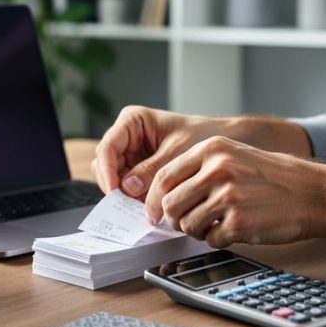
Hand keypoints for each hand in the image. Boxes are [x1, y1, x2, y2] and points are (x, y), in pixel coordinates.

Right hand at [91, 106, 229, 198]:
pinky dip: (133, 197)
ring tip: (140, 205)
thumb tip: (127, 188)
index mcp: (132, 121)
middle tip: (126, 205)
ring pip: (113, 177)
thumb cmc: (201, 135)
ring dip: (123, 193)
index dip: (107, 170)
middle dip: (114, 184)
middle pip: (105, 163)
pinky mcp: (137, 168)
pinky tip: (145, 205)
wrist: (220, 139)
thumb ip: (152, 169)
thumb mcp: (177, 151)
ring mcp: (130, 153)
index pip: (108, 147)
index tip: (115, 192)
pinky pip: (127, 185)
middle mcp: (126, 136)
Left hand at [145, 136, 325, 248]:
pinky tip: (236, 229)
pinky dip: (219, 240)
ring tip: (217, 224)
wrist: (315, 192)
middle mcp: (217, 169)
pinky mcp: (239, 221)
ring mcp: (228, 195)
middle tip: (187, 223)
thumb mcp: (235, 155)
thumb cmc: (274, 177)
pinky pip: (210, 240)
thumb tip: (162, 195)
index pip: (164, 176)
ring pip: (186, 224)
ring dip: (197, 231)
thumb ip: (199, 169)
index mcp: (212, 149)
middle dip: (174, 219)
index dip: (153, 199)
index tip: (154, 213)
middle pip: (169, 203)